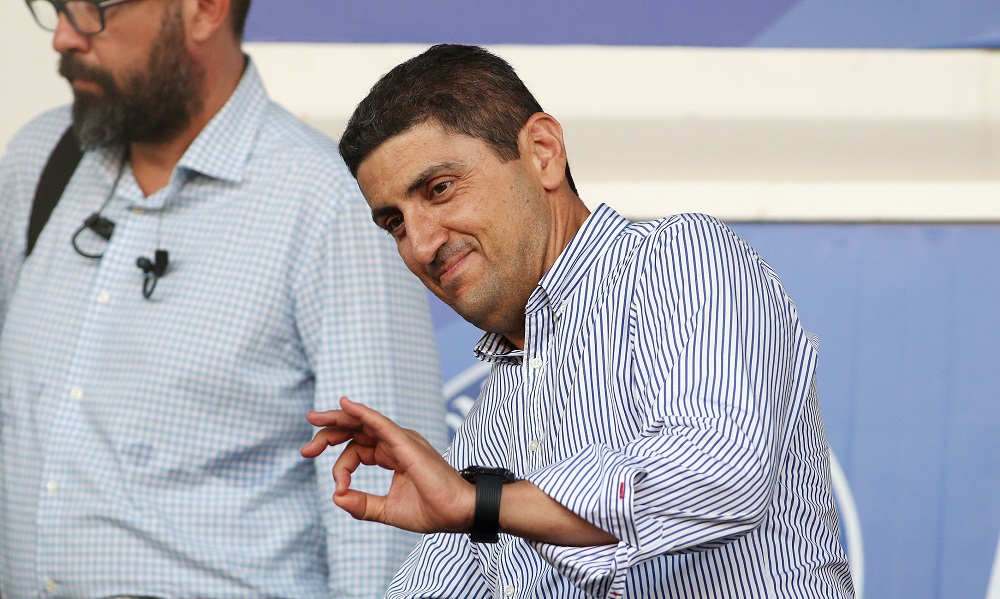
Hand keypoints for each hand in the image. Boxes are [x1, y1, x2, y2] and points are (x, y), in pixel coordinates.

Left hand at [301, 396, 474, 534]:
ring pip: (364, 422)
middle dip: (328, 434)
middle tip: (306, 449)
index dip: (340, 467)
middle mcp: (395, 443)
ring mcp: (402, 440)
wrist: (458, 513)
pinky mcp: (406, 443)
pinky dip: (362, 413)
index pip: (356, 450)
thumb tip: (335, 497)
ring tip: (313, 419)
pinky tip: (344, 405)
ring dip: (336, 419)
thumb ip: (362, 504)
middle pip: (355, 430)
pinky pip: (380, 424)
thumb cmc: (432, 510)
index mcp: (392, 455)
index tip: (339, 490)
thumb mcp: (388, 510)